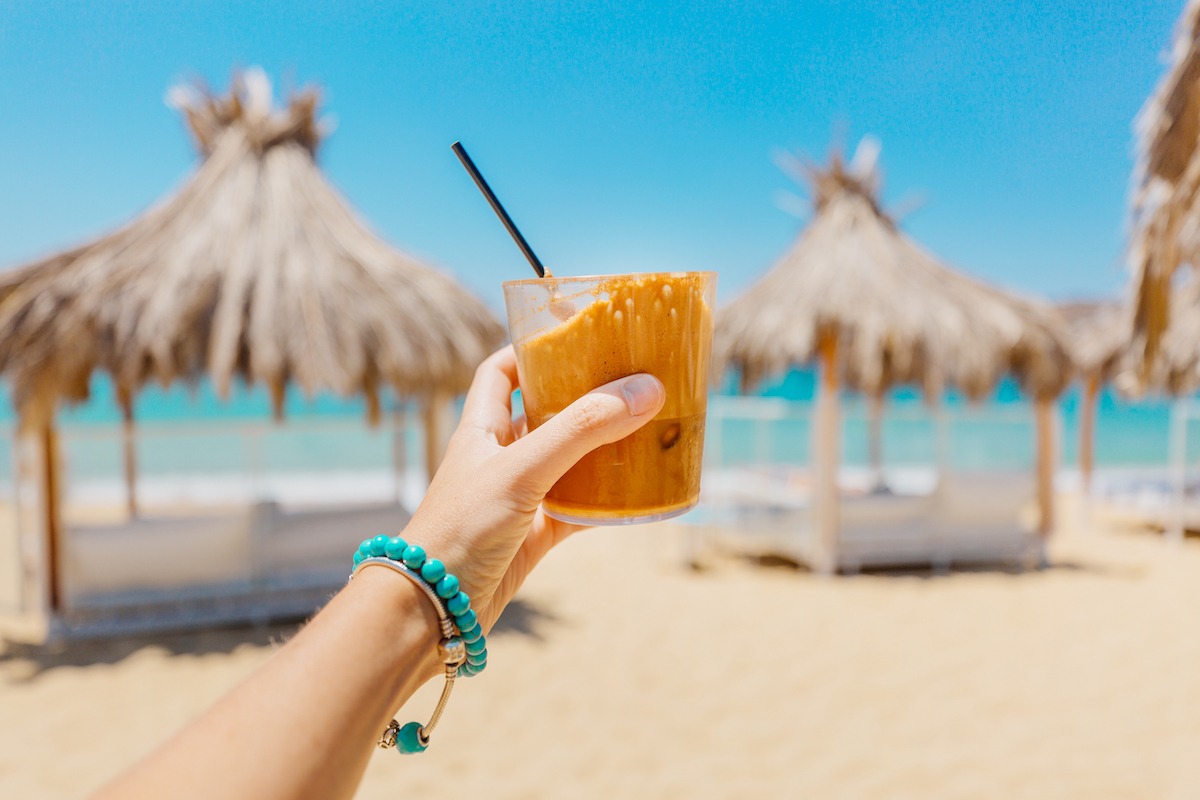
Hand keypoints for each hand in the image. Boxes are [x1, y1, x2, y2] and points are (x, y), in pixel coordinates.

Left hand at [400, 345, 664, 631]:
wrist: (433, 609)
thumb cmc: (460, 529)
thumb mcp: (521, 469)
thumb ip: (581, 429)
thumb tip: (644, 390)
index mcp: (482, 428)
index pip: (502, 371)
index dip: (532, 349)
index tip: (577, 337)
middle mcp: (500, 457)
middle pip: (546, 413)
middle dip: (586, 397)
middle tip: (631, 381)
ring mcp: (519, 498)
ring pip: (569, 462)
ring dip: (603, 448)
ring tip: (647, 429)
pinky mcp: (534, 536)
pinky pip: (579, 510)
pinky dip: (608, 502)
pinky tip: (639, 495)